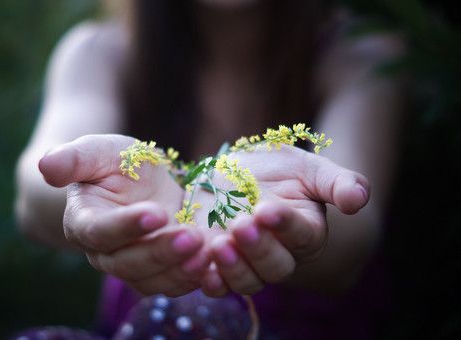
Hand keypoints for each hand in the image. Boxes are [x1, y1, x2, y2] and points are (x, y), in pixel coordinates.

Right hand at [39, 134, 208, 296]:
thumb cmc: (116, 163)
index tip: (155, 213)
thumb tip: (46, 165)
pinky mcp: (159, 271)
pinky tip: (214, 262)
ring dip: (179, 270)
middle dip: (160, 252)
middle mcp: (105, 252)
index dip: (126, 226)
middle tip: (191, 236)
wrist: (140, 182)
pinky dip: (193, 278)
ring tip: (207, 252)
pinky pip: (173, 284)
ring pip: (151, 281)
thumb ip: (74, 157)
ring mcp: (133, 266)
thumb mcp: (100, 150)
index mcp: (85, 222)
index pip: (99, 232)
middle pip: (127, 264)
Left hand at [199, 146, 369, 295]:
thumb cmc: (282, 171)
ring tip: (218, 245)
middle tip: (241, 225)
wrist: (242, 175)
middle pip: (275, 266)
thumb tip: (359, 200)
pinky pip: (217, 282)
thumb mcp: (310, 168)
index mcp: (305, 232)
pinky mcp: (217, 261)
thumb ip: (338, 183)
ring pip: (247, 281)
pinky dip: (209, 280)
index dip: (285, 225)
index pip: (301, 235)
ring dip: (233, 268)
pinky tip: (199, 270)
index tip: (268, 209)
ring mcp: (247, 261)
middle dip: (258, 249)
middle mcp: (279, 253)